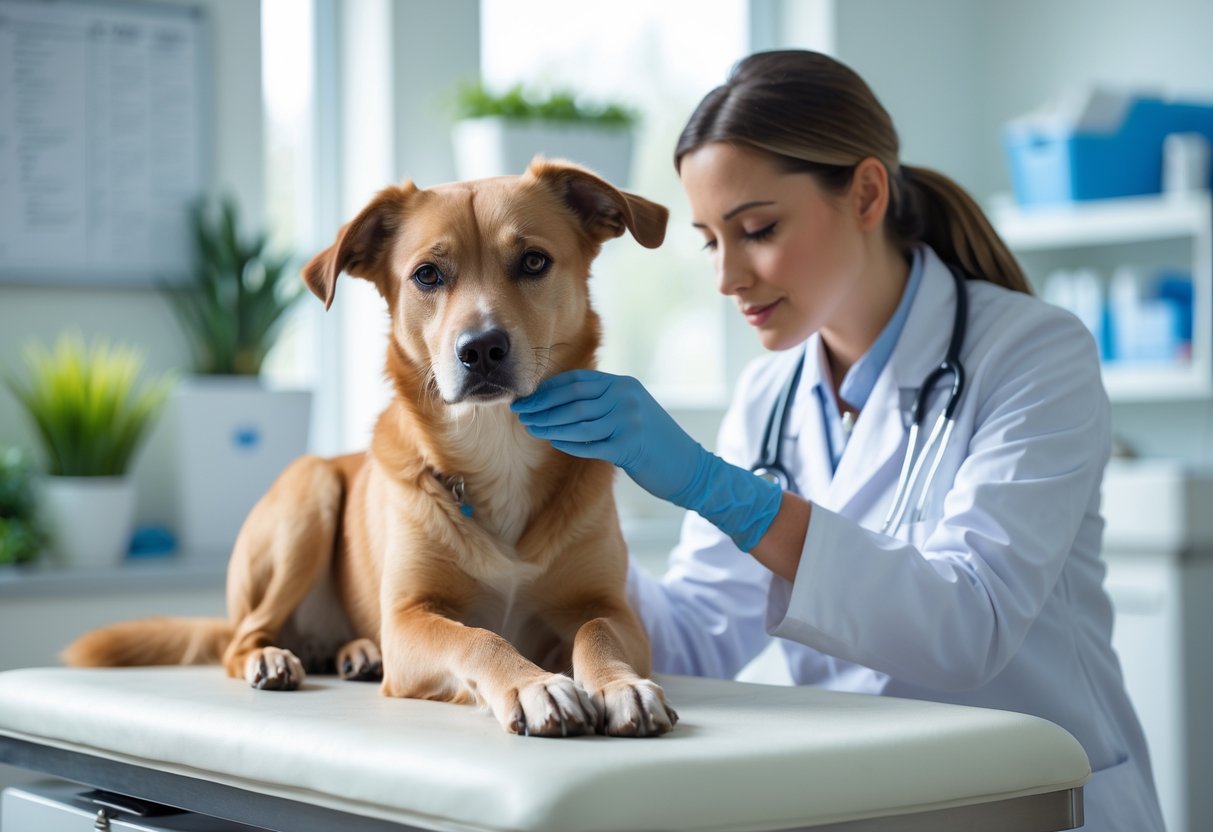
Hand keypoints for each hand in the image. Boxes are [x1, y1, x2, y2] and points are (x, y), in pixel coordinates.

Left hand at [512, 370, 782, 551]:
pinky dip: (567, 442)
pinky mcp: (629, 446)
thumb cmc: (653, 442)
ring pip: (577, 421)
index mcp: (624, 385)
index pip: (577, 381)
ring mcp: (628, 421)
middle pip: (573, 398)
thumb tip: (559, 403)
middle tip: (520, 412)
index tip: (525, 397)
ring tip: (531, 427)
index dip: (547, 389)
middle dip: (542, 406)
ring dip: (549, 424)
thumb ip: (603, 403)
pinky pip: (588, 443)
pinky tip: (553, 441)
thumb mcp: (631, 411)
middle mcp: (626, 398)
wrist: (689, 467)